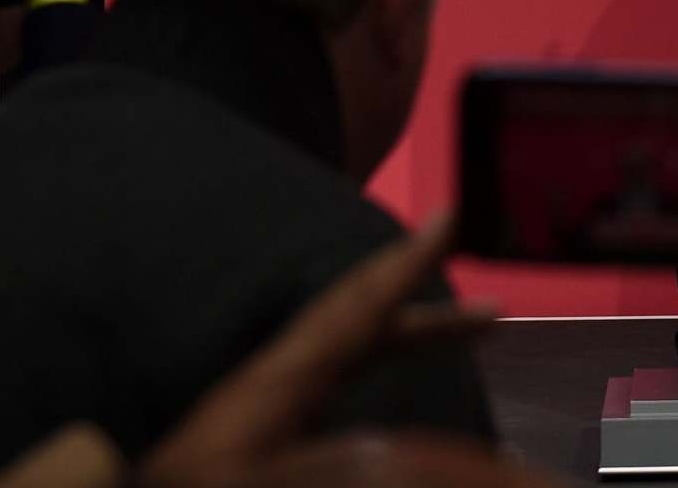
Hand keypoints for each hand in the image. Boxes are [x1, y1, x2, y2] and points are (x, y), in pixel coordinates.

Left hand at [139, 216, 511, 487]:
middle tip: (495, 304)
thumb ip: (330, 463)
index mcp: (281, 377)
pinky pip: (336, 373)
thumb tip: (396, 445)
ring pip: (354, 347)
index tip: (452, 216)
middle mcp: (279, 375)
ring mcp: (268, 399)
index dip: (408, 264)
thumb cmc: (182, 485)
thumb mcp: (256, 477)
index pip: (359, 306)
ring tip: (464, 331)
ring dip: (409, 332)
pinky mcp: (258, 424)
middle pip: (366, 319)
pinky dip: (375, 358)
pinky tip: (384, 373)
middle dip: (431, 307)